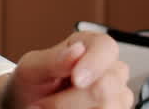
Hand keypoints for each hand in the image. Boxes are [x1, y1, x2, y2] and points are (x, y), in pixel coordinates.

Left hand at [0, 31, 132, 108]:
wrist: (30, 106)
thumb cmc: (33, 84)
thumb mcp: (32, 68)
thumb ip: (53, 60)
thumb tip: (77, 50)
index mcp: (90, 45)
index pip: (105, 47)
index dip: (93, 64)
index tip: (76, 80)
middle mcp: (110, 69)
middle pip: (104, 87)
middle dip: (68, 101)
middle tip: (44, 103)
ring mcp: (118, 95)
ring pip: (107, 108)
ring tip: (52, 108)